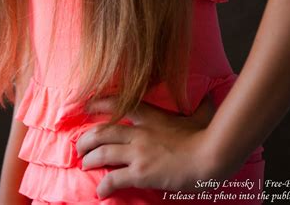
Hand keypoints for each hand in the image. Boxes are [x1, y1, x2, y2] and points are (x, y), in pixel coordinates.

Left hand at [75, 93, 216, 198]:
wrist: (209, 155)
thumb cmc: (205, 136)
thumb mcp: (198, 115)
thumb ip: (198, 105)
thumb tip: (209, 97)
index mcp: (150, 116)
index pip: (118, 104)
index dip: (98, 103)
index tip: (86, 106)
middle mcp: (139, 132)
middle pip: (102, 132)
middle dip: (85, 139)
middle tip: (80, 146)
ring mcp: (138, 152)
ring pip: (102, 153)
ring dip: (89, 160)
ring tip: (85, 165)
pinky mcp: (140, 173)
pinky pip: (114, 178)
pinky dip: (104, 186)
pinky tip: (101, 192)